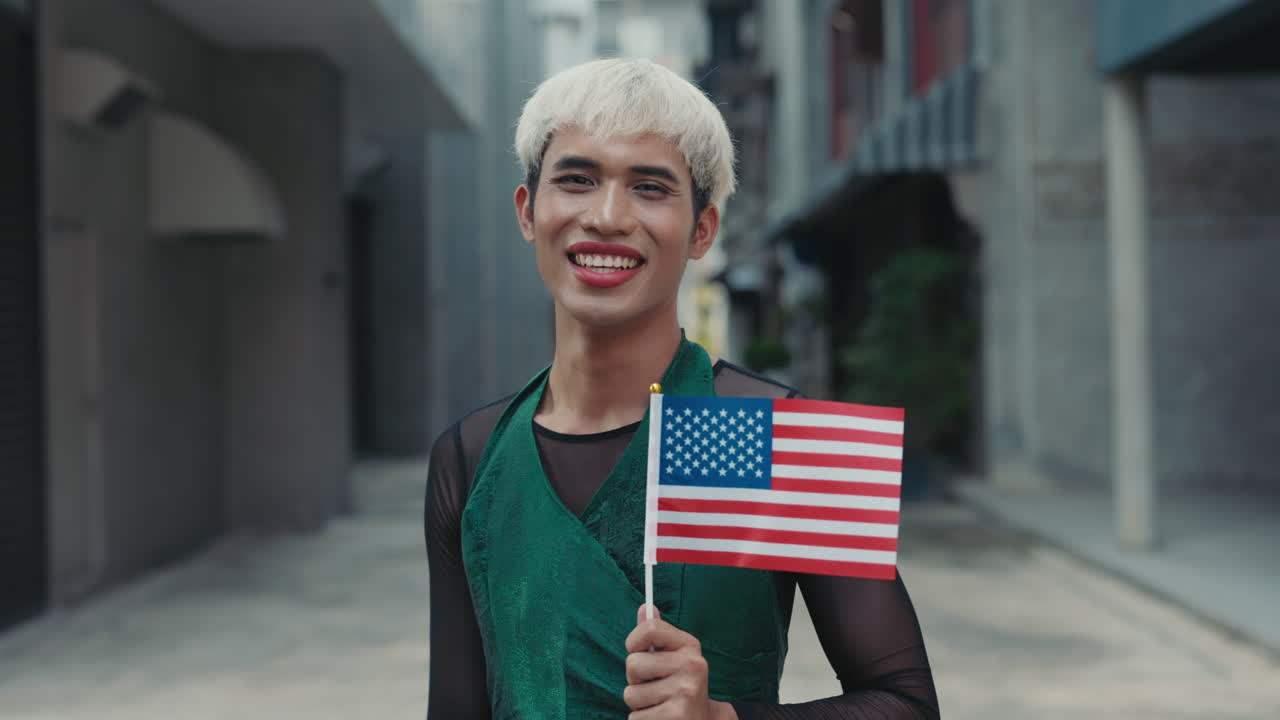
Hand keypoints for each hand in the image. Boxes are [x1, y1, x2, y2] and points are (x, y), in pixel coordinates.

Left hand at [623, 605, 737, 719]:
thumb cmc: (679, 686)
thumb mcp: (673, 657)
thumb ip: (656, 635)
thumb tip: (644, 608)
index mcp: (690, 646)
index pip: (649, 629)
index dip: (633, 642)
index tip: (637, 651)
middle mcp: (692, 665)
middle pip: (633, 663)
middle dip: (635, 679)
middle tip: (654, 686)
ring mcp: (685, 692)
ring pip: (631, 694)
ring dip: (638, 703)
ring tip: (658, 703)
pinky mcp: (676, 716)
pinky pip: (635, 717)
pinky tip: (660, 717)